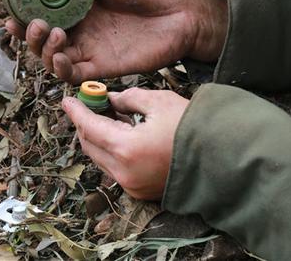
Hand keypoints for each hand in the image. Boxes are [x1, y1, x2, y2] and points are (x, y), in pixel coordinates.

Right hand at [6, 0, 226, 82]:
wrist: (181, 14)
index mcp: (78, 10)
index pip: (42, 16)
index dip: (24, 17)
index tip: (12, 11)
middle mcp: (81, 32)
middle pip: (42, 42)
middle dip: (29, 36)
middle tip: (34, 23)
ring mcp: (91, 51)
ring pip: (53, 60)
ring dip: (44, 51)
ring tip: (54, 32)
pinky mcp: (104, 67)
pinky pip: (74, 76)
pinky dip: (61, 69)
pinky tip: (62, 56)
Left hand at [62, 88, 187, 199]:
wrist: (222, 158)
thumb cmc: (193, 127)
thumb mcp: (159, 102)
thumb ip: (129, 99)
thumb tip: (111, 100)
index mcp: (126, 149)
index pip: (89, 127)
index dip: (77, 112)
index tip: (68, 100)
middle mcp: (124, 172)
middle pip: (89, 145)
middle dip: (85, 124)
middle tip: (90, 104)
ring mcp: (131, 185)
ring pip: (101, 159)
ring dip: (98, 137)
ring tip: (109, 116)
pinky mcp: (140, 191)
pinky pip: (115, 169)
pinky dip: (112, 151)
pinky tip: (123, 134)